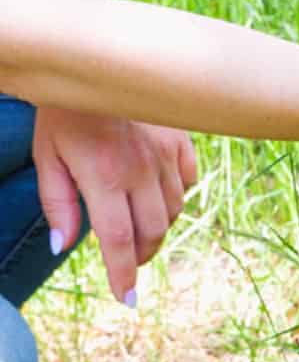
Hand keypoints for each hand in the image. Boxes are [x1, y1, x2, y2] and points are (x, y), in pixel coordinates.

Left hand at [31, 107, 198, 306]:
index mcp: (104, 176)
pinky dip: (177, 196)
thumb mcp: (46, 157)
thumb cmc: (62, 112)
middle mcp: (141, 168)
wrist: (94, 62)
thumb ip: (57, 204)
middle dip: (142, 255)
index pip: (117, 239)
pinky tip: (158, 194)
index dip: (122, 273)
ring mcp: (166, 153)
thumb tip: (65, 246)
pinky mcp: (181, 140)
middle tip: (128, 264)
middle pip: (152, 230)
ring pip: (174, 209)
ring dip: (158, 228)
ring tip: (140, 230)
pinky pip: (188, 180)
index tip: (125, 298)